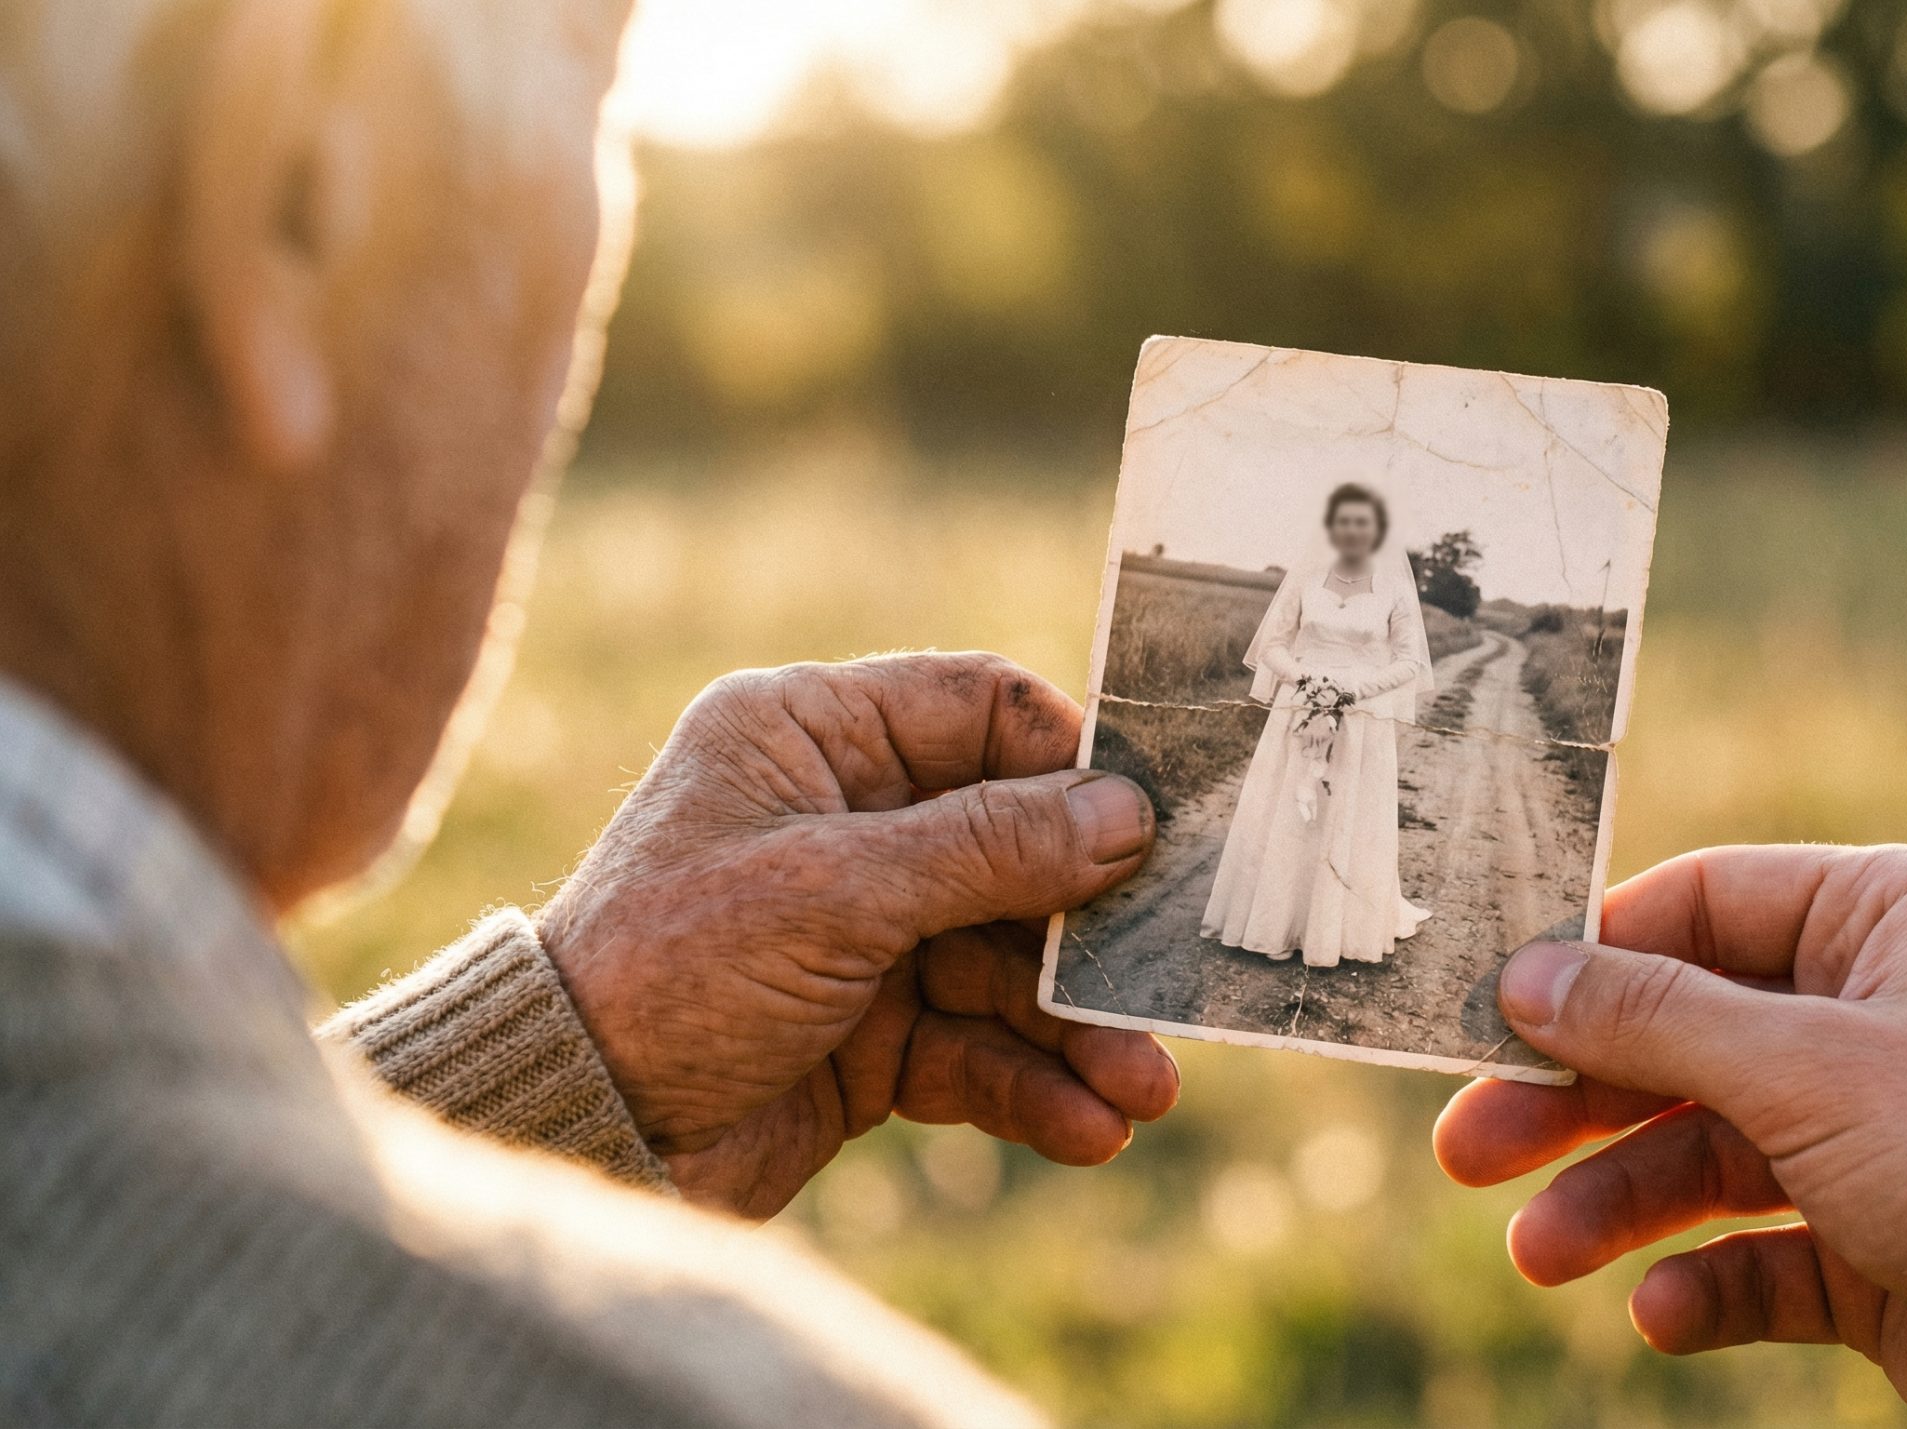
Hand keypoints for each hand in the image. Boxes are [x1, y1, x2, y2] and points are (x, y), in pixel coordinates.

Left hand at [536, 653, 1178, 1219]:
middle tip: (1172, 982)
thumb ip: (989, 847)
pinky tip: (1088, 1129)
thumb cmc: (670, 972)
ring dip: (1078, 1030)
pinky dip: (1032, 1087)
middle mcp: (845, 823)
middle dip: (1092, 932)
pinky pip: (978, 1050)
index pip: (982, 711)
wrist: (571, 1134)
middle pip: (1019, 851)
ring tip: (1146, 1089)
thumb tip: (1127, 813)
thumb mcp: (834, 892)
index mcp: (811, 738)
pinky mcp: (869, 1037)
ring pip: (1009, 966)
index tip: (1156, 821)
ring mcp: (861, 934)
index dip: (1075, 761)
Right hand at [1434, 845, 1906, 1426]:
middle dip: (1580, 1098)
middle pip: (1691, 1038)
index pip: (1709, 905)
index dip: (1595, 954)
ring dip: (1621, 1202)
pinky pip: (1767, 1253)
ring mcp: (1890, 1135)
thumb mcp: (1811, 1069)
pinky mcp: (1891, 1246)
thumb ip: (1657, 1020)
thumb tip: (1527, 976)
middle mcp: (1890, 1014)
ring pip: (1713, 1153)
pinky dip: (1705, 1281)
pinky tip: (1661, 1311)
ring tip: (1542, 1253)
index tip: (1490, 1003)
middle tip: (1469, 1146)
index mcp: (1896, 919)